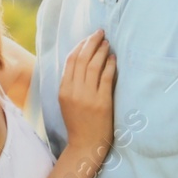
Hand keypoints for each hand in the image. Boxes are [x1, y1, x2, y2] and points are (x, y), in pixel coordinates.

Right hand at [59, 30, 115, 158]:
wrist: (86, 144)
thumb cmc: (79, 121)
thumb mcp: (68, 101)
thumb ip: (72, 82)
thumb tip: (82, 59)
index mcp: (63, 90)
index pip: (71, 61)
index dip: (80, 46)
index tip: (89, 38)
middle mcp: (74, 92)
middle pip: (82, 59)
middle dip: (92, 43)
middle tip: (100, 32)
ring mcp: (88, 97)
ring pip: (94, 66)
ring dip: (102, 51)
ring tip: (107, 43)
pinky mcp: (102, 102)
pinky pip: (106, 77)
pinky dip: (110, 65)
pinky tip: (114, 58)